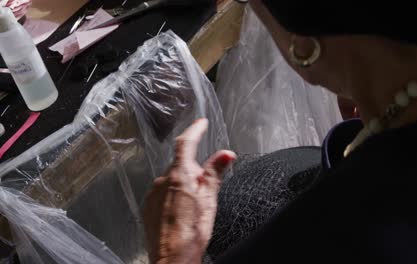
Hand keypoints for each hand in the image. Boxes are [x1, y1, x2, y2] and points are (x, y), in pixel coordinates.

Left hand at [143, 119, 235, 263]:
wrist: (172, 260)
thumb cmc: (191, 234)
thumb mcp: (210, 200)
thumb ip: (215, 173)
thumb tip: (226, 155)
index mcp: (179, 176)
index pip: (186, 143)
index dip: (195, 130)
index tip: (201, 123)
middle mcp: (162, 182)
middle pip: (181, 165)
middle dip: (194, 172)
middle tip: (205, 191)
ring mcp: (152, 194)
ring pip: (172, 181)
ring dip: (184, 187)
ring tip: (193, 210)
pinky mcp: (148, 207)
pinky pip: (163, 194)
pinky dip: (173, 198)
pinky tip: (181, 215)